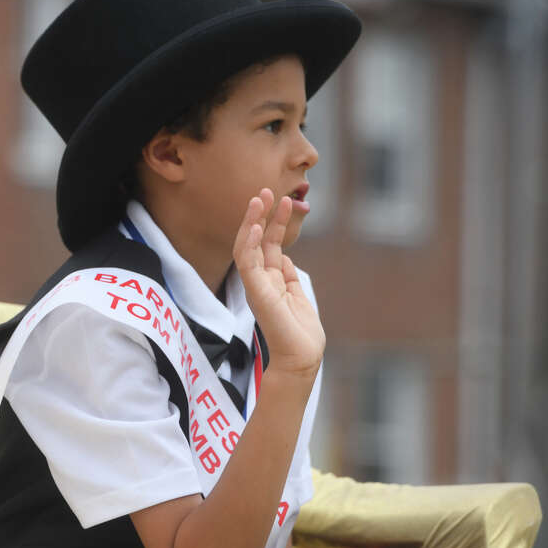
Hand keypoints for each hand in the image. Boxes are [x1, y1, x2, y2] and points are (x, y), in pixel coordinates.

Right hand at [232, 189, 323, 376]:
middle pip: (256, 241)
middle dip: (261, 215)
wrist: (301, 357)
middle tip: (267, 190)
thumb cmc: (301, 332)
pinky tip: (253, 226)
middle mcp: (260, 280)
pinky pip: (245, 263)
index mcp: (271, 280)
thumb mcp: (298, 295)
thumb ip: (289, 276)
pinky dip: (248, 243)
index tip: (284, 200)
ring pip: (246, 247)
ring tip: (260, 199)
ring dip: (251, 222)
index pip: (269, 245)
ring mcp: (256, 285)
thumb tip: (284, 256)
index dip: (275, 222)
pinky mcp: (255, 292)